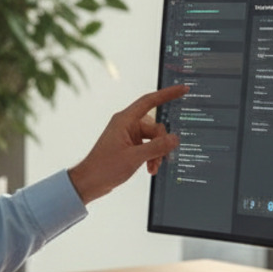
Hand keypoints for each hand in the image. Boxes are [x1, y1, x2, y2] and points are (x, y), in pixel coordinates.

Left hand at [67, 85, 188, 204]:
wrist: (90, 182)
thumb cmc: (104, 167)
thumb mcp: (134, 157)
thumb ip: (157, 147)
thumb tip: (175, 139)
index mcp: (125, 120)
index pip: (150, 101)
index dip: (168, 94)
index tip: (183, 89)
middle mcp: (127, 125)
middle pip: (155, 126)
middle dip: (161, 143)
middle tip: (161, 159)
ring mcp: (128, 135)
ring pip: (153, 139)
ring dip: (156, 153)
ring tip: (153, 167)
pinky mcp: (129, 146)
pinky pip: (148, 146)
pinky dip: (151, 157)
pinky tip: (150, 168)